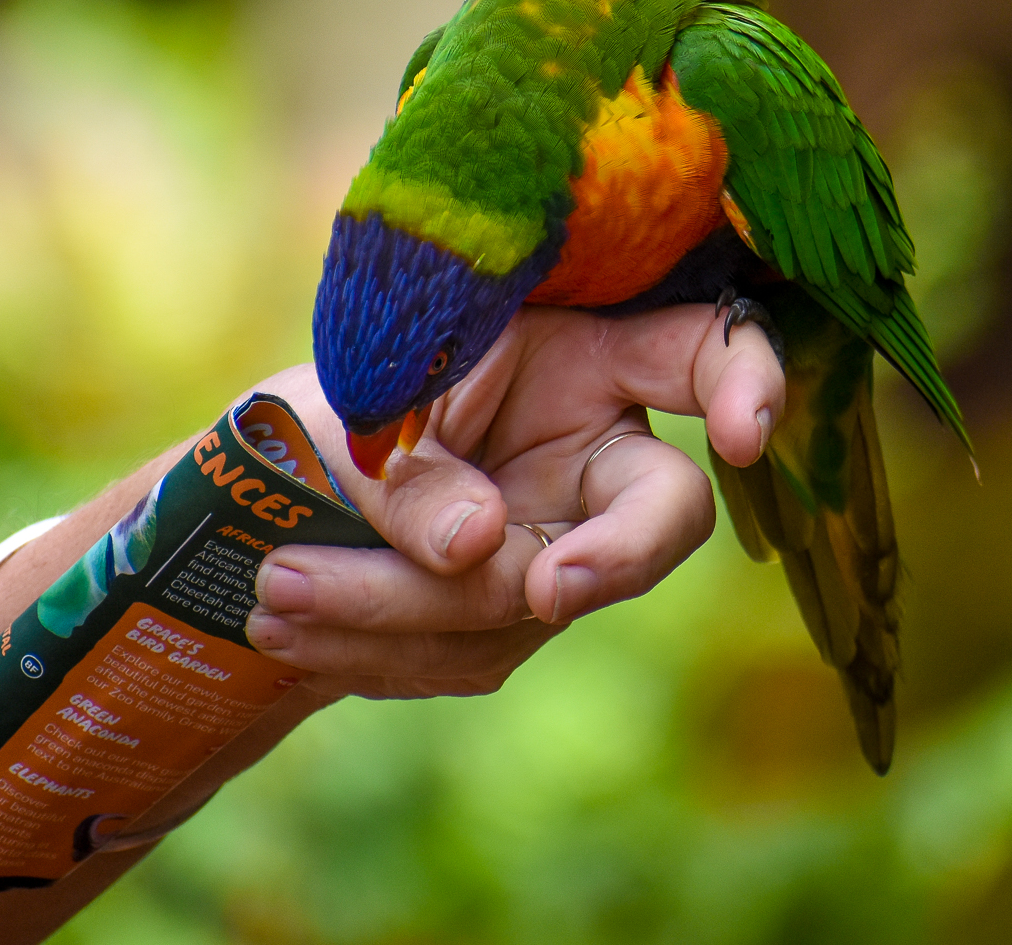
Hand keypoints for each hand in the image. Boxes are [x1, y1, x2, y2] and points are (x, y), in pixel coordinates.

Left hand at [241, 303, 783, 699]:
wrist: (266, 485)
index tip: (742, 434)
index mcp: (586, 358)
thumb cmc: (337, 398)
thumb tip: (479, 547)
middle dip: (611, 561)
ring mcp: (567, 544)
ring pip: (533, 603)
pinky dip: (376, 650)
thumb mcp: (364, 401)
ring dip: (404, 612)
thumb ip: (422, 470)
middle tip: (542, 590)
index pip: (699, 356)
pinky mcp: (515, 623)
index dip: (746, 384)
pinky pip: (470, 655)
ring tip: (279, 597)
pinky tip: (293, 633)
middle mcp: (598, 457)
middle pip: (663, 517)